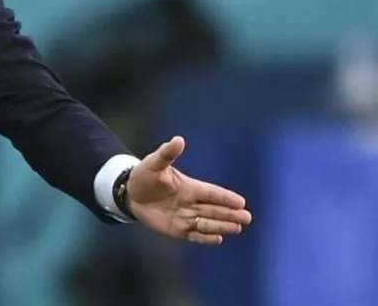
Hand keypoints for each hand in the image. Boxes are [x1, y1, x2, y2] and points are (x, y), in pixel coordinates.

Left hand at [126, 136, 251, 244]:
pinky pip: (193, 235)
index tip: (241, 202)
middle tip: (247, 218)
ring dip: (221, 226)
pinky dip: (205, 238)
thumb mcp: (154, 163)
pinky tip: (218, 239)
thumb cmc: (145, 175)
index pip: (211, 193)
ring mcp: (185, 217)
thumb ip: (167, 154)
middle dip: (230, 214)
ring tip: (237, 228)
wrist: (130, 193)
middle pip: (214, 209)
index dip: (225, 197)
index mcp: (189, 187)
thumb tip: (178, 139)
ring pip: (207, 223)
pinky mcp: (176, 229)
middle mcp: (191, 203)